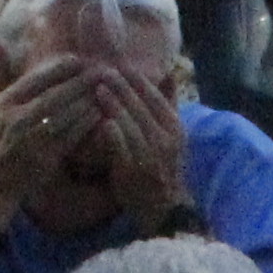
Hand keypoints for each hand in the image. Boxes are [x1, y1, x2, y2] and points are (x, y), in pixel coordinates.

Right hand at [0, 49, 88, 216]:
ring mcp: (31, 139)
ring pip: (66, 114)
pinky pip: (71, 136)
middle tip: (103, 71)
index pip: (36, 78)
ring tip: (107, 90)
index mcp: (4, 102)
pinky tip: (100, 115)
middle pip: (56, 94)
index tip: (79, 60)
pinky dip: (86, 124)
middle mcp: (16, 118)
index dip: (60, 67)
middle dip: (82, 81)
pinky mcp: (45, 157)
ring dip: (89, 101)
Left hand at [89, 59, 188, 221]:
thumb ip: (170, 105)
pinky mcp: (132, 168)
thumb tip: (168, 73)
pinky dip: (108, 129)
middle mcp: (165, 138)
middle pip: (139, 105)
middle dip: (120, 86)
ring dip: (111, 103)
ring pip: (127, 121)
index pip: (155, 95)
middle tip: (102, 71)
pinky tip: (98, 119)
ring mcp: (149, 154)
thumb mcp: (173, 135)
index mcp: (175, 127)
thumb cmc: (163, 166)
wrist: (162, 206)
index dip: (137, 79)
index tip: (121, 65)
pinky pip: (118, 142)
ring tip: (96, 89)